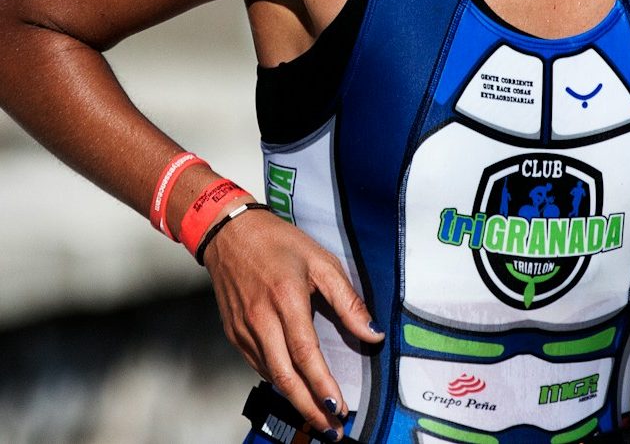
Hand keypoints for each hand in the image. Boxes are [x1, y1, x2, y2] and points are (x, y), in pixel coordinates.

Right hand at [203, 207, 382, 440]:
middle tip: (331, 429)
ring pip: (270, 375)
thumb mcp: (321, 261)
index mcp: (285, 299)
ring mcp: (243, 330)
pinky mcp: (234, 334)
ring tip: (318, 418)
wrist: (230, 234)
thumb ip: (347, 300)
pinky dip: (278, 382)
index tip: (340, 407)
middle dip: (309, 407)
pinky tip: (295, 389)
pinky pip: (258, 365)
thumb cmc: (280, 243)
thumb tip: (372, 334)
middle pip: (285, 376)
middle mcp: (261, 319)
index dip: (322, 384)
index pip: (305, 353)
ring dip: (294, 401)